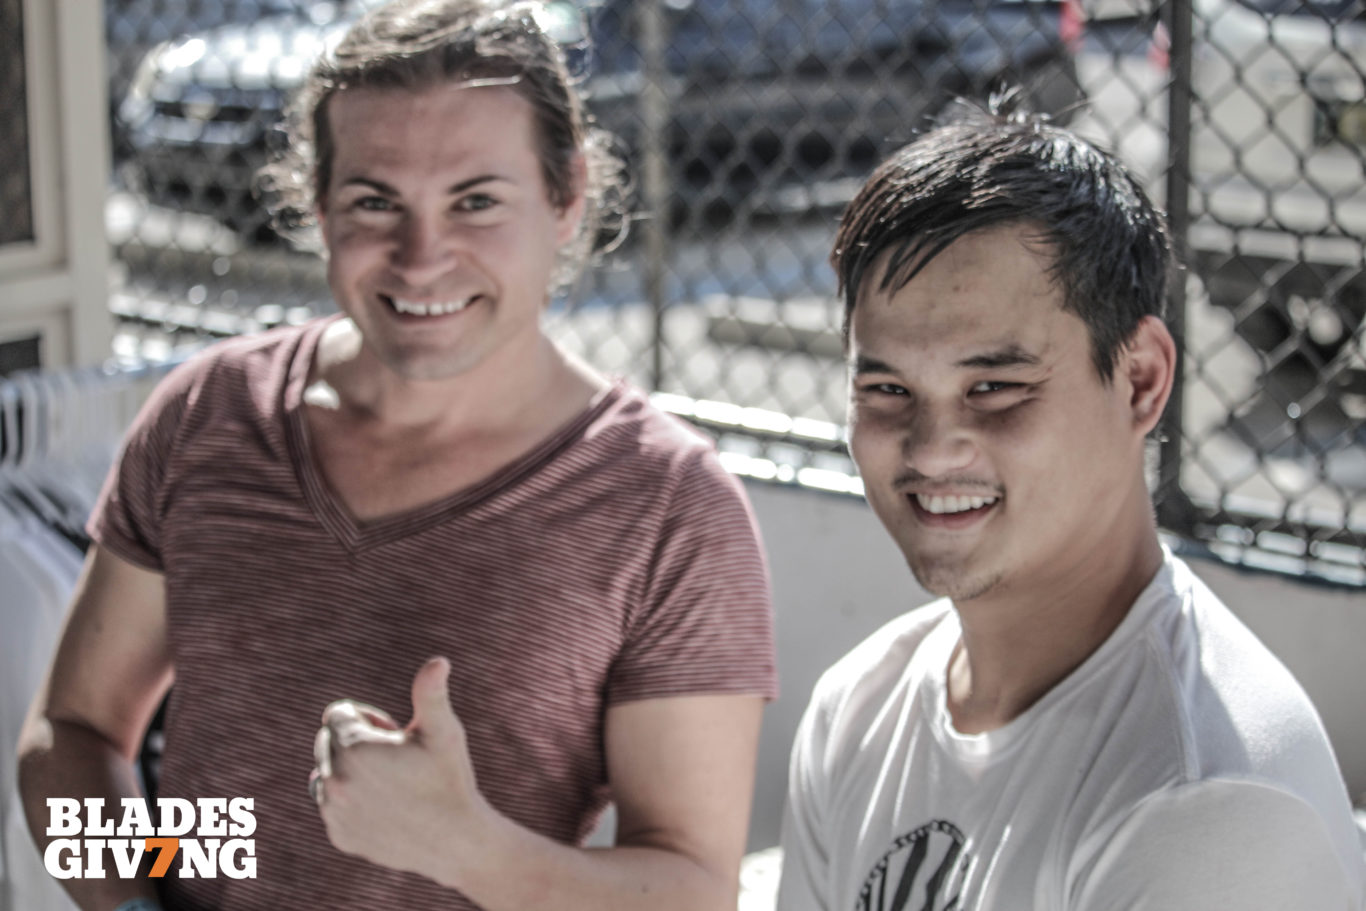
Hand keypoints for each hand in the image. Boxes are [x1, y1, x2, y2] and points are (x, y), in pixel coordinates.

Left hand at [313, 657, 490, 877]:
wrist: (456, 840)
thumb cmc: (450, 778)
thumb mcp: (443, 732)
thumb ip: (431, 693)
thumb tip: (439, 661)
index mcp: (353, 749)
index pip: (337, 714)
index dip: (371, 720)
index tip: (396, 735)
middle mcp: (333, 782)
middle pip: (328, 742)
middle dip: (357, 744)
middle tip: (398, 760)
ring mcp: (334, 812)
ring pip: (328, 774)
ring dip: (351, 773)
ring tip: (392, 785)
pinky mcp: (339, 836)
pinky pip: (334, 806)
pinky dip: (353, 802)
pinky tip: (387, 810)